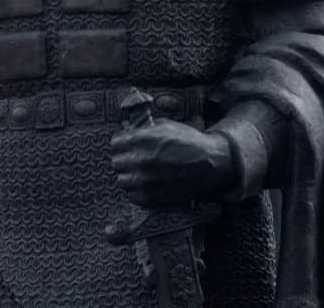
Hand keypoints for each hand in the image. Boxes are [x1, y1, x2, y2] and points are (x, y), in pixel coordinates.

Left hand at [110, 119, 232, 205]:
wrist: (209, 163)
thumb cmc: (188, 141)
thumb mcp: (164, 125)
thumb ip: (142, 129)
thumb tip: (127, 132)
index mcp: (142, 140)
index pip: (114, 145)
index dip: (121, 144)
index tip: (127, 145)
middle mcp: (141, 161)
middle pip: (116, 163)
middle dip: (124, 159)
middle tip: (135, 158)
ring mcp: (146, 181)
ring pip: (122, 180)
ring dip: (129, 175)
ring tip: (141, 172)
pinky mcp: (152, 197)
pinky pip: (133, 195)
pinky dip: (137, 190)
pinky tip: (147, 183)